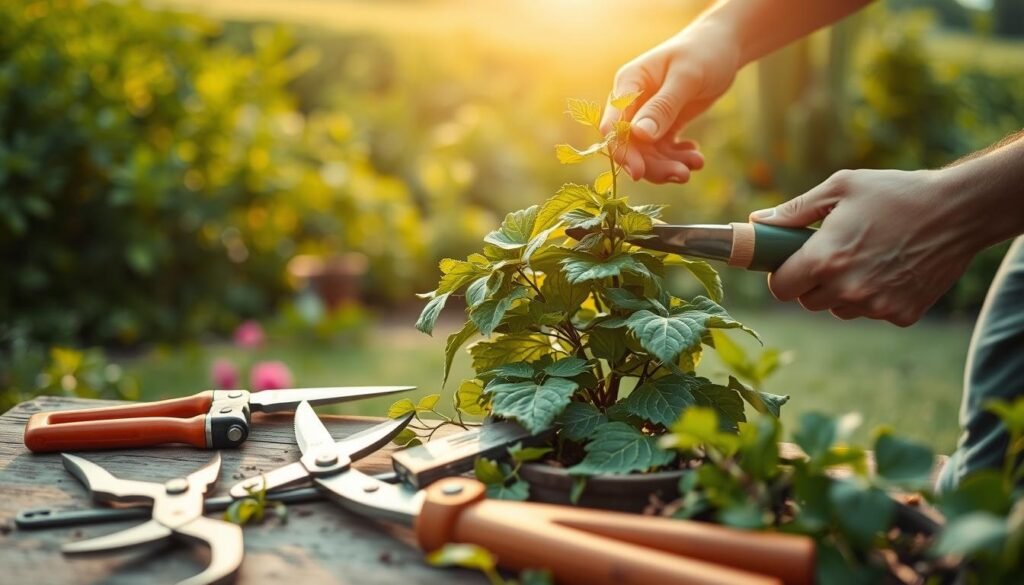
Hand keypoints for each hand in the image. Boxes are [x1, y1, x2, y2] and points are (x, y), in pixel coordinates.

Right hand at [600, 20, 740, 183]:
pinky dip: (679, 158)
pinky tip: (696, 155)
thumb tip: (639, 134)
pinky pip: (664, 150)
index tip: (639, 172)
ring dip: (670, 164)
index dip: (622, 151)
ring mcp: (647, 116)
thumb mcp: (686, 78)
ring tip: (696, 163)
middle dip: (654, 165)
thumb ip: (662, 106)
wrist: (724, 47)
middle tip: (683, 175)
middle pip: (632, 146)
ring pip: (649, 153)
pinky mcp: (664, 125)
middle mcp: (632, 104)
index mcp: (628, 85)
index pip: (613, 125)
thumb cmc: (704, 53)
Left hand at [750, 169, 982, 326]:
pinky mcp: (902, 314)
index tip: (792, 263)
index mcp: (825, 259)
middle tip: (833, 255)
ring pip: (839, 309)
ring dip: (843, 291)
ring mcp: (876, 305)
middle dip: (812, 282)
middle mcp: (847, 289)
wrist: (959, 211)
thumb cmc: (895, 193)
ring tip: (866, 258)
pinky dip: (877, 296)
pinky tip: (893, 269)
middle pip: (808, 301)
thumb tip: (757, 221)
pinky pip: (873, 312)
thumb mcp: (840, 188)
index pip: (781, 288)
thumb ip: (794, 210)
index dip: (783, 275)